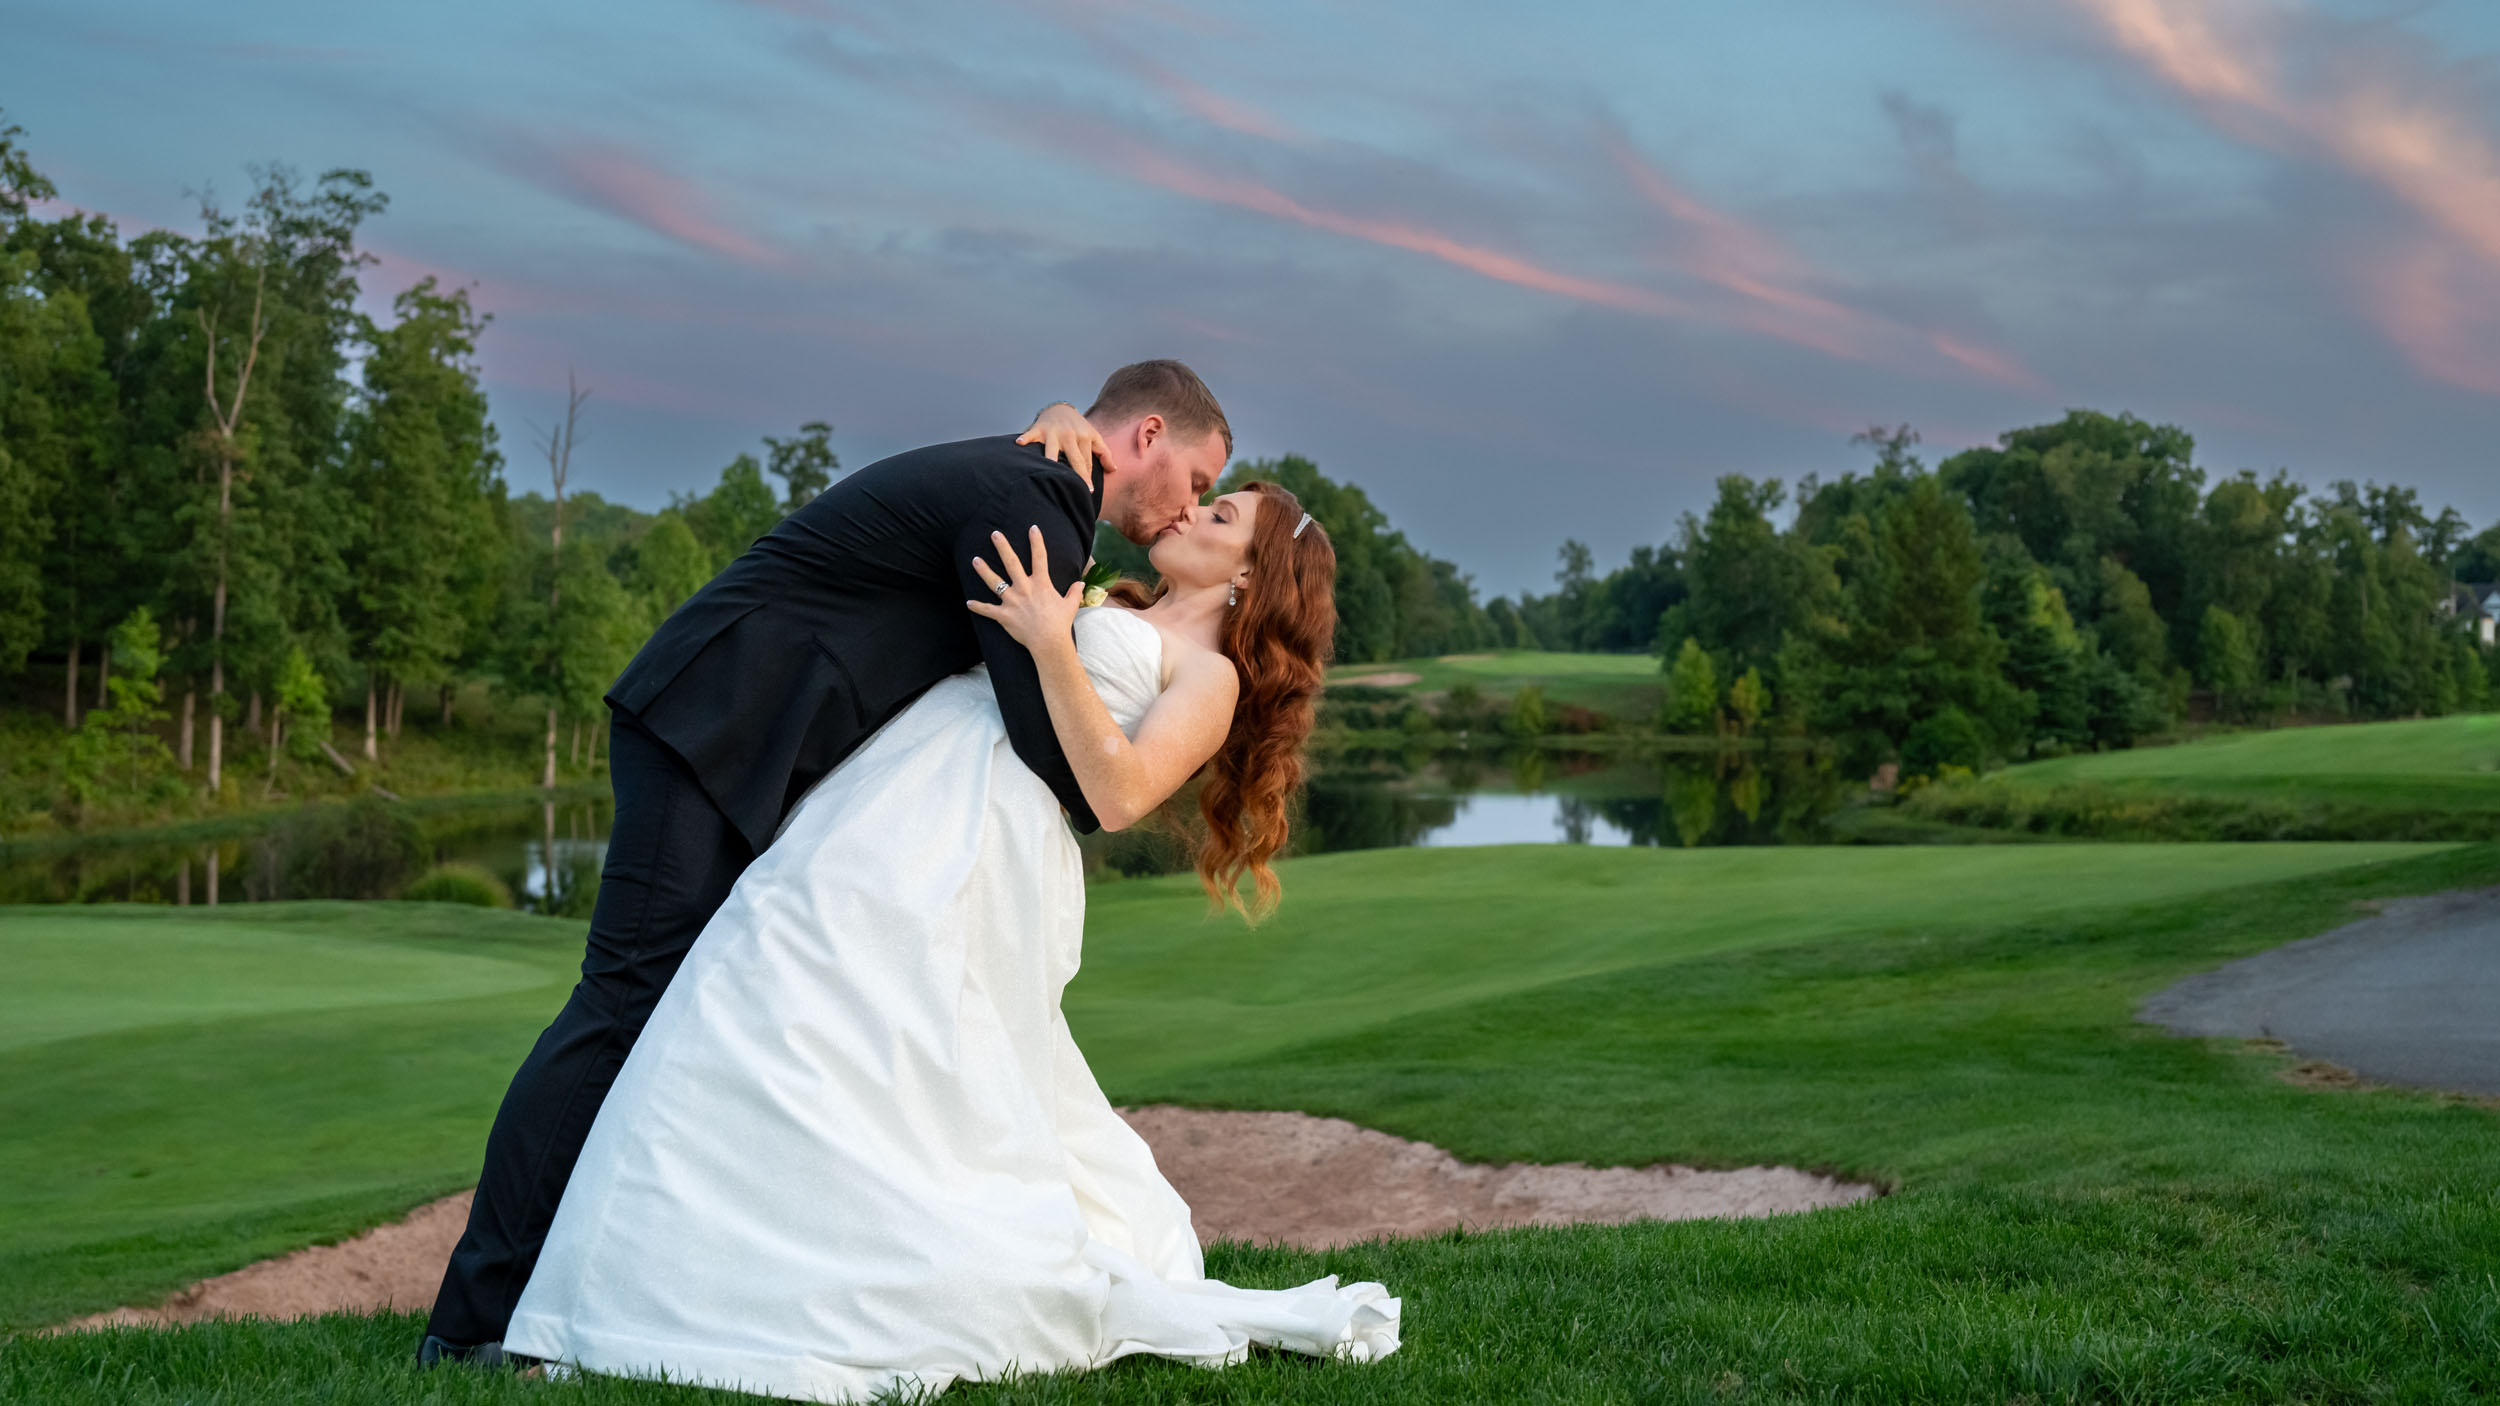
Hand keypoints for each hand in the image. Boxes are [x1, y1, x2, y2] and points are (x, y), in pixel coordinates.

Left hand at [966, 526, 1082, 654]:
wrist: (1049, 641)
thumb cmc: (1060, 623)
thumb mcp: (1071, 605)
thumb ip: (1075, 592)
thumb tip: (1080, 584)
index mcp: (1041, 583)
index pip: (1039, 557)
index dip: (1037, 541)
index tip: (1032, 527)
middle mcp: (1024, 588)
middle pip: (1011, 563)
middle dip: (1002, 547)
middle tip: (995, 534)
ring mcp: (1012, 601)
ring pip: (994, 582)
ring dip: (983, 571)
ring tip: (975, 560)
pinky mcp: (1003, 615)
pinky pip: (987, 610)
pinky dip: (978, 607)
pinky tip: (969, 603)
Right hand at [1015, 403, 1106, 485]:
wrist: (1060, 408)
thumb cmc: (1078, 427)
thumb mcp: (1094, 436)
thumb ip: (1104, 453)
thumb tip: (1113, 470)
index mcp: (1084, 437)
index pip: (1086, 462)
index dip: (1088, 477)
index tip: (1089, 492)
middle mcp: (1070, 435)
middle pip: (1074, 458)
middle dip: (1078, 474)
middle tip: (1080, 490)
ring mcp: (1054, 432)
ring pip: (1052, 448)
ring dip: (1050, 458)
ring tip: (1050, 469)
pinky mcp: (1039, 428)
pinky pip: (1031, 434)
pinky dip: (1025, 438)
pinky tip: (1019, 443)